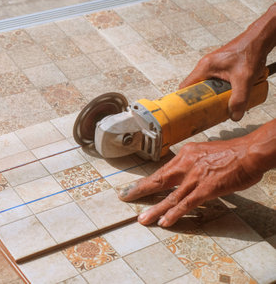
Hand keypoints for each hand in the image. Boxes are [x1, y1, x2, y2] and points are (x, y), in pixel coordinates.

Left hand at [118, 138, 262, 226]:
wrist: (249, 152)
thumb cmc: (232, 153)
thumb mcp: (204, 152)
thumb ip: (192, 162)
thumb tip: (184, 172)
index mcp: (185, 154)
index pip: (162, 170)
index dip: (147, 181)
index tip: (134, 187)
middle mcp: (185, 164)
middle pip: (158, 180)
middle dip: (140, 190)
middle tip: (125, 198)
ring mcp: (195, 177)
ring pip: (170, 196)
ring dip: (155, 209)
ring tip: (143, 219)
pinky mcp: (206, 189)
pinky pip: (187, 204)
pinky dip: (174, 213)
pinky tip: (165, 222)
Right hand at [179, 38, 266, 120]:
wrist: (259, 40)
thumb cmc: (250, 52)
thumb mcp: (244, 79)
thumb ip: (240, 98)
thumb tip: (235, 115)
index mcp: (205, 67)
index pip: (185, 86)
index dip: (185, 100)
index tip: (188, 111)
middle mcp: (205, 66)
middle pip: (195, 89)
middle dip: (200, 101)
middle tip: (206, 112)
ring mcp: (212, 67)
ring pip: (205, 86)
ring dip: (211, 97)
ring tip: (218, 106)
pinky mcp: (220, 68)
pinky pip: (214, 83)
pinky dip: (218, 92)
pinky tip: (228, 96)